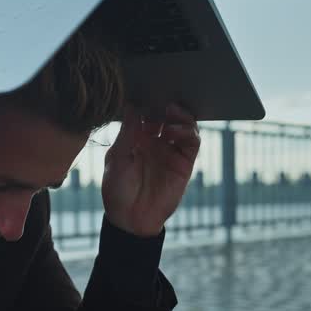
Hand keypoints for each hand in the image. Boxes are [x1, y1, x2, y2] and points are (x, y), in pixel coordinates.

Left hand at [101, 102, 199, 236]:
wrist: (131, 219)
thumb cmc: (118, 190)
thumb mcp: (118, 158)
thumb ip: (128, 132)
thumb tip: (132, 105)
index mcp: (137, 138)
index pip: (146, 113)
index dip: (148, 102)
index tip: (145, 90)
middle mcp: (156, 142)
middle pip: (167, 115)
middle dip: (165, 103)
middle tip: (162, 96)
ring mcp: (171, 151)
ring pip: (183, 124)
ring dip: (179, 114)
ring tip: (170, 110)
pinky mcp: (184, 163)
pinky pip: (192, 142)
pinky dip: (188, 131)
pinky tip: (174, 131)